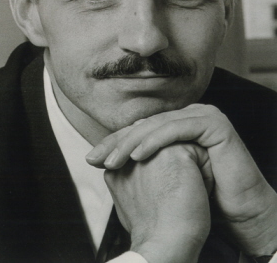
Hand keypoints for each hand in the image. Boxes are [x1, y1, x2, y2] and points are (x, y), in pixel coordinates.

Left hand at [87, 104, 276, 255]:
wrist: (237, 213)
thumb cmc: (201, 197)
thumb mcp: (165, 176)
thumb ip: (143, 162)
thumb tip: (107, 161)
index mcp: (176, 125)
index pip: (140, 130)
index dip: (115, 142)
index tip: (91, 158)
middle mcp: (188, 116)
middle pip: (145, 125)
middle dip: (117, 142)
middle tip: (95, 158)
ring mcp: (203, 115)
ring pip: (158, 125)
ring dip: (131, 142)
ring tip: (112, 160)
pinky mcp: (214, 123)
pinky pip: (178, 129)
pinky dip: (155, 141)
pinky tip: (137, 156)